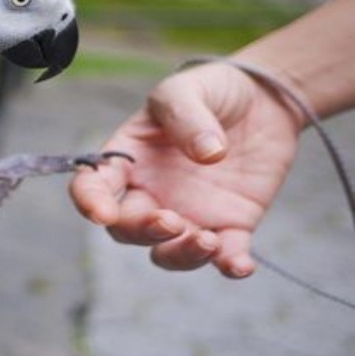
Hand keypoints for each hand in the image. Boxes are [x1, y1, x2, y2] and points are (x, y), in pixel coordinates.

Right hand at [69, 62, 303, 277]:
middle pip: (127, 230)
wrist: (264, 100)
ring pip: (168, 253)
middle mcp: (151, 193)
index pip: (93, 187)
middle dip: (143, 232)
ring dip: (182, 255)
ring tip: (209, 242)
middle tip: (171, 220)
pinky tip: (239, 266)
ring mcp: (189, 214)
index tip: (103, 213)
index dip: (90, 203)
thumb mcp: (188, 89)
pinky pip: (224, 256)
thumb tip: (208, 153)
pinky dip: (229, 266)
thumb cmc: (211, 91)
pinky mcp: (229, 226)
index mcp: (129, 160)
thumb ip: (187, 116)